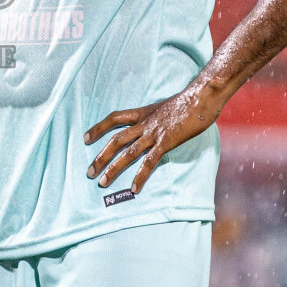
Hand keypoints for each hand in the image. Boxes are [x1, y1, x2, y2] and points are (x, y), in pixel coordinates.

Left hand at [84, 82, 226, 192]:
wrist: (201, 97)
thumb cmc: (188, 102)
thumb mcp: (164, 107)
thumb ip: (155, 117)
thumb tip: (152, 125)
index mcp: (142, 113)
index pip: (114, 118)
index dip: (99, 128)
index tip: (86, 138)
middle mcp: (144, 123)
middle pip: (115, 140)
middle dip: (100, 156)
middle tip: (89, 171)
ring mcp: (154, 133)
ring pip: (127, 153)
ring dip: (113, 168)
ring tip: (102, 182)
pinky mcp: (166, 142)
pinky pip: (150, 161)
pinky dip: (141, 176)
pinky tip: (134, 188)